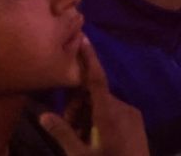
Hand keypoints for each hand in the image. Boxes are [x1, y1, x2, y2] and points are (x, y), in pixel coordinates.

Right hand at [39, 38, 149, 155]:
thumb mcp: (80, 155)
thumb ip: (63, 133)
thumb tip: (43, 115)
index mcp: (109, 113)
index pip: (97, 78)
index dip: (89, 57)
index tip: (82, 37)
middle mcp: (122, 108)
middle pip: (94, 95)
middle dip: (77, 106)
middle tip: (67, 128)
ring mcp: (132, 115)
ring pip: (103, 105)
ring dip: (87, 116)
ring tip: (79, 140)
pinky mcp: (136, 123)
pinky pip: (114, 113)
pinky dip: (99, 120)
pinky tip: (92, 140)